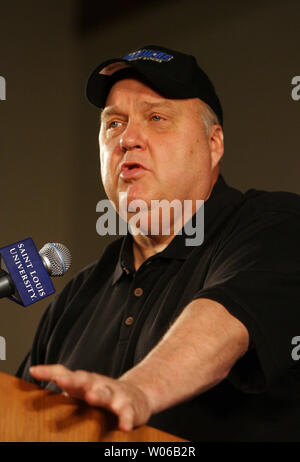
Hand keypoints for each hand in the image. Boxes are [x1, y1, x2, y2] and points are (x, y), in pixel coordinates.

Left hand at [29, 364, 151, 431]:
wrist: (138, 395)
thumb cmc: (103, 394)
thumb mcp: (83, 389)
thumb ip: (64, 388)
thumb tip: (34, 392)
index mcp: (84, 382)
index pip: (65, 373)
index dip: (49, 371)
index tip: (33, 371)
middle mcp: (98, 384)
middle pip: (85, 380)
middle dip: (73, 380)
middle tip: (61, 381)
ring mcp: (114, 394)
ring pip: (106, 394)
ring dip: (99, 395)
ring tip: (92, 398)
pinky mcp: (130, 407)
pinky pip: (128, 413)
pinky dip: (126, 419)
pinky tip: (124, 426)